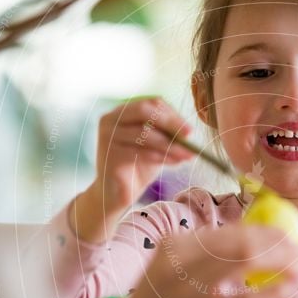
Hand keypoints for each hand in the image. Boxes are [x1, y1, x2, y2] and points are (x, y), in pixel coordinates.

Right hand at [71, 97, 194, 242]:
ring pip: (145, 133)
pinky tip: (175, 162)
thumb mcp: (155, 146)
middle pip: (144, 110)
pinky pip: (141, 152)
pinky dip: (162, 157)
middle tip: (190, 135)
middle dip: (170, 122)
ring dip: (171, 144)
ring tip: (188, 154)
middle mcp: (111, 119)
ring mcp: (108, 136)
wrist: (116, 194)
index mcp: (122, 111)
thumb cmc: (138, 167)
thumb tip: (189, 131)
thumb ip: (167, 134)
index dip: (172, 114)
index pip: (150, 103)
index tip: (189, 129)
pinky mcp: (110, 155)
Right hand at [88, 223, 297, 297]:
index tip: (290, 238)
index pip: (230, 231)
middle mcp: (179, 259)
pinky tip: (291, 287)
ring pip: (246, 258)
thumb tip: (258, 246)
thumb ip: (207, 260)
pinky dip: (273, 290)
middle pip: (242, 239)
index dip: (267, 231)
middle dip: (280, 243)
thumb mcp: (173, 276)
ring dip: (283, 260)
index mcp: (174, 245)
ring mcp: (188, 286)